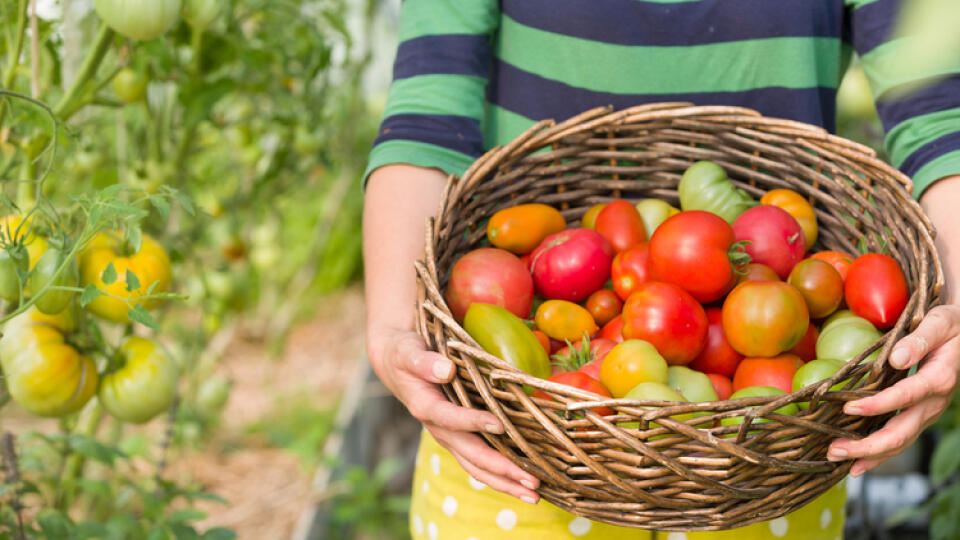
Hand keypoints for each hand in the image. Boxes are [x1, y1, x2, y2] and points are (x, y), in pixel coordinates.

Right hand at [367, 327, 540, 502]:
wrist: (398, 366)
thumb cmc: (405, 354)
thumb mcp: (408, 352)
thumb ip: (423, 362)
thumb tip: (445, 370)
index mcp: (425, 407)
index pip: (450, 419)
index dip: (472, 422)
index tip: (498, 425)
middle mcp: (439, 429)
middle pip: (471, 455)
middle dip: (501, 470)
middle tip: (532, 482)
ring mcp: (450, 438)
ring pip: (477, 467)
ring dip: (505, 482)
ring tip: (534, 494)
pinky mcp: (460, 439)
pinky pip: (480, 462)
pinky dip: (501, 475)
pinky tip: (523, 483)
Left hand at [827, 304, 959, 475]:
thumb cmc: (949, 325)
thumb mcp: (939, 323)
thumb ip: (919, 340)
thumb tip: (897, 358)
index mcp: (939, 379)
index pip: (906, 396)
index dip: (878, 405)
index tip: (849, 408)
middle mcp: (934, 403)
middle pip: (902, 432)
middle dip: (868, 446)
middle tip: (835, 449)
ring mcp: (926, 412)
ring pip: (900, 442)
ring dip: (869, 455)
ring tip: (837, 458)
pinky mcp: (918, 415)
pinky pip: (898, 439)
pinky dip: (877, 453)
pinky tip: (855, 462)